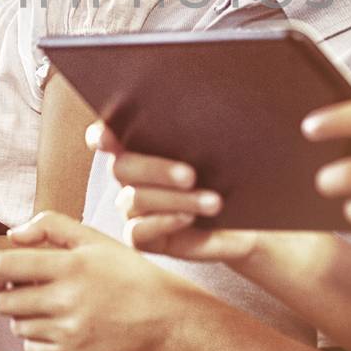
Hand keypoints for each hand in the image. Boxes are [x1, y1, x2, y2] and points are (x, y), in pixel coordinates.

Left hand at [0, 211, 195, 350]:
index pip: (6, 267)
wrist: (163, 317)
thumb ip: (50, 226)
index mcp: (70, 265)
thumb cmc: (130, 276)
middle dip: (8, 294)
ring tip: (50, 307)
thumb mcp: (95, 239)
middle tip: (27, 290)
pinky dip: (37, 338)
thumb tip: (13, 234)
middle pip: (4, 302)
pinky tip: (57, 326)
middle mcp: (66, 299)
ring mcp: (68, 331)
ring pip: (17, 326)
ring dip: (25, 316)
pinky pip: (31, 349)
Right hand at [89, 122, 258, 263]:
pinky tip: (189, 218)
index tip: (108, 137)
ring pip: (134, 198)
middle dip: (155, 169)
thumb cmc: (233, 174)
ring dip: (175, 199)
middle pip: (121, 166)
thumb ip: (199, 131)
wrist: (248, 221)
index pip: (106, 135)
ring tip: (214, 202)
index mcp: (141, 144)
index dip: (101, 135)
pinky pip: (137, 231)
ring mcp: (133, 207)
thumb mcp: (221, 148)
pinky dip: (164, 222)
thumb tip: (196, 112)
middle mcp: (130, 175)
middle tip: (191, 175)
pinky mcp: (142, 238)